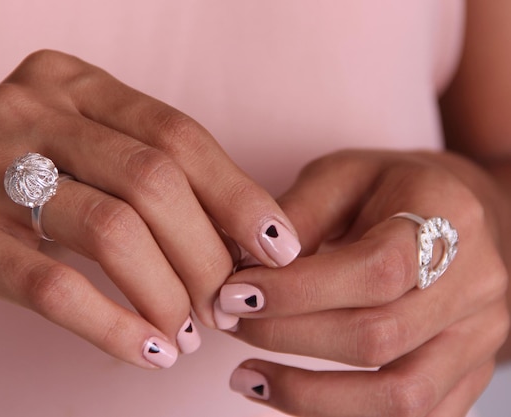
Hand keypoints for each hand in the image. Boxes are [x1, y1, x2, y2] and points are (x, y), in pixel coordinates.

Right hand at [0, 50, 299, 367]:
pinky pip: (56, 287)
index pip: (178, 134)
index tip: (276, 248)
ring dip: (167, 294)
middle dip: (207, 254)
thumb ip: (144, 178)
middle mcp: (26, 108)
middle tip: (225, 305)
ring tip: (185, 335)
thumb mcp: (73, 159)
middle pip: (154, 180)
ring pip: (112, 230)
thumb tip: (240, 241)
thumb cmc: (3, 196)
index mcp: (68, 81)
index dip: (237, 194)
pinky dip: (114, 327)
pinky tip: (146, 354)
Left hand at [221, 150, 508, 415]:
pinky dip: (342, 416)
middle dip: (288, 337)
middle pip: (379, 337)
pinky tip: (291, 396)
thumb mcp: (343, 175)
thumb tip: (247, 267)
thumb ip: (299, 214)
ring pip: (401, 398)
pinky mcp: (470, 373)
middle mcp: (477, 284)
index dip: (297, 292)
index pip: (375, 271)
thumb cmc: (393, 188)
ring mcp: (480, 336)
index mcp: (450, 217)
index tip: (235, 295)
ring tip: (247, 377)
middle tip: (233, 324)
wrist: (462, 211)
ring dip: (311, 397)